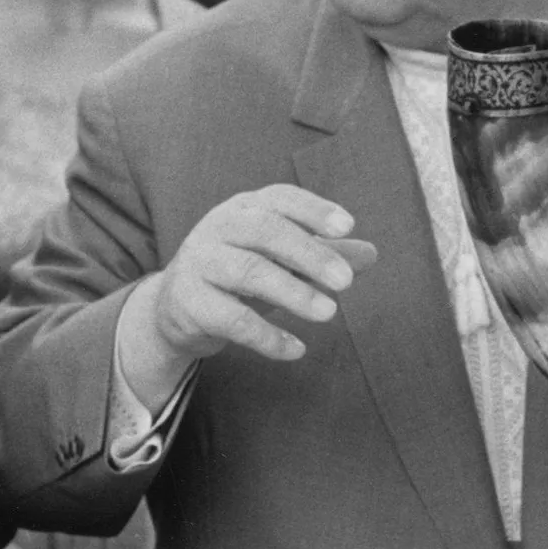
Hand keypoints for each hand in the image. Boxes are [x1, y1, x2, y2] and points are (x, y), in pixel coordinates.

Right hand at [119, 186, 375, 391]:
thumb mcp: (279, 258)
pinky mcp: (190, 304)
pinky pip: (232, 319)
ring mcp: (200, 263)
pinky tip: (296, 350)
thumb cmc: (239, 271)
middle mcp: (218, 228)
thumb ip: (323, 253)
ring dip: (293, 293)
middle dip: (310, 254)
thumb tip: (371, 254)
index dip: (313, 210)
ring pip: (248, 273)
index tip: (347, 228)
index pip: (280, 199)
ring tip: (329, 313)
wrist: (176, 307)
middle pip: (266, 232)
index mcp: (244, 208)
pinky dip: (267, 337)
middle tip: (346, 281)